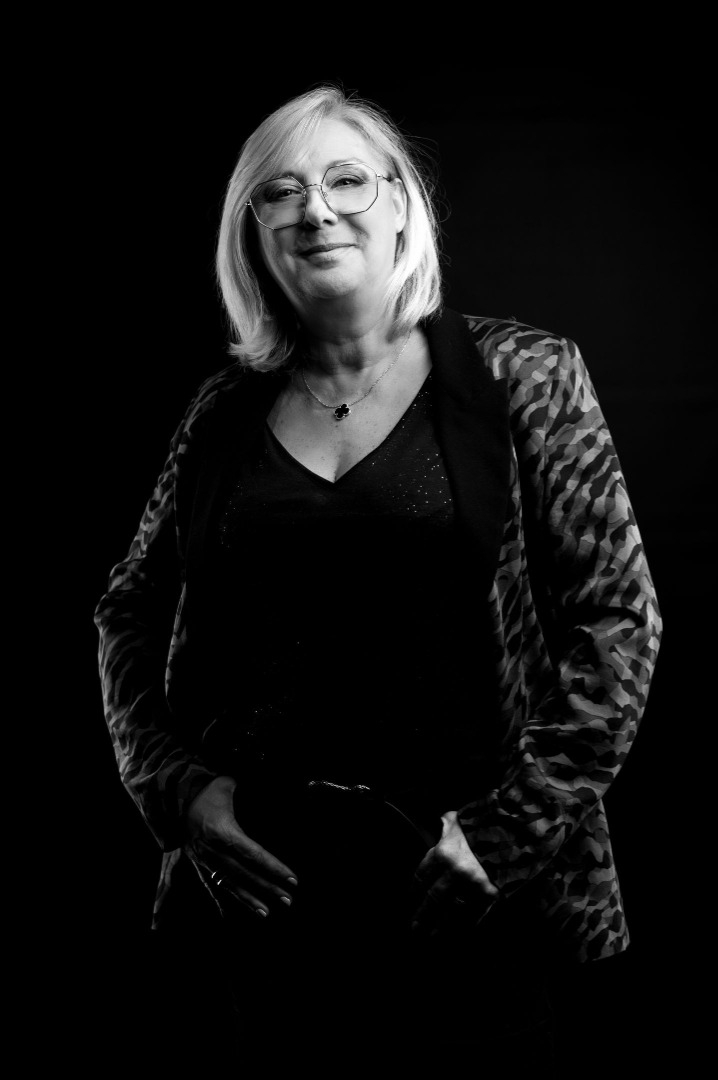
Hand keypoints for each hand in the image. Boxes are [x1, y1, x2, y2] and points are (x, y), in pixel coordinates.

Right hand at [184, 775, 298, 918]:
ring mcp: (202, 858)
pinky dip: (216, 901)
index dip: (274, 867)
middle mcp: (212, 848)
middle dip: (267, 887)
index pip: (254, 853)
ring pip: (227, 882)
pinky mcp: (194, 862)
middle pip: (244, 873)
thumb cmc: (207, 788)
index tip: (292, 878)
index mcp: (222, 830)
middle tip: (288, 900)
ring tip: (266, 913)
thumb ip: (247, 792)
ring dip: (247, 899)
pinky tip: (220, 916)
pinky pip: (207, 885)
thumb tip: (275, 790)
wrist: (173, 793)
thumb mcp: (228, 786)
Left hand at [411, 809, 498, 937]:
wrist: (516, 833)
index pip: (422, 876)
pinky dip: (465, 927)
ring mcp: (472, 887)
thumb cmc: (485, 825)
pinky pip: (474, 916)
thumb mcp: (462, 820)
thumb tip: (441, 821)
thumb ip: (448, 824)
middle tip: (415, 928)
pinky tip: (459, 934)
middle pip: (433, 899)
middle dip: (423, 914)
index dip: (414, 889)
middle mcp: (454, 872)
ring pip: (451, 912)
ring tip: (432, 935)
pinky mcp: (490, 897)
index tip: (411, 898)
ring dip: (441, 925)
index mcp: (444, 853)